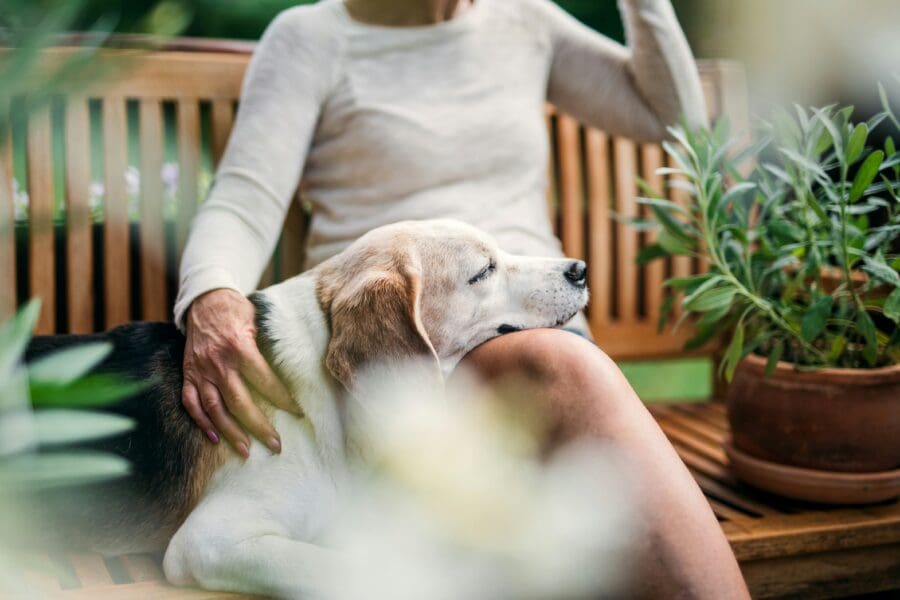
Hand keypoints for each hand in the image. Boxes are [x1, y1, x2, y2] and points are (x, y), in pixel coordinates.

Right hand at [182, 288, 296, 457]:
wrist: (204, 300)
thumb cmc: (237, 310)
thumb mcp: (257, 321)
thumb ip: (268, 346)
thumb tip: (292, 371)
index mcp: (240, 347)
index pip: (265, 380)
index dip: (282, 399)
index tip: (297, 413)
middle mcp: (218, 362)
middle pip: (239, 402)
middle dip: (258, 426)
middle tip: (275, 444)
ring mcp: (200, 370)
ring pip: (214, 408)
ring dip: (230, 432)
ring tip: (246, 450)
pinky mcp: (188, 374)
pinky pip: (191, 402)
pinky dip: (201, 422)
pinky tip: (214, 438)